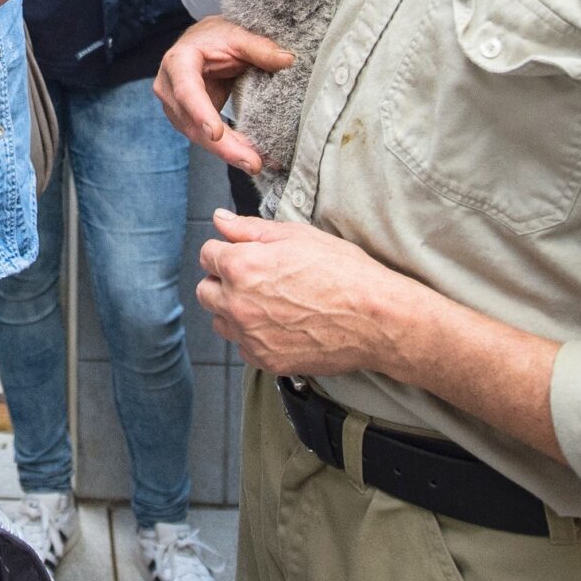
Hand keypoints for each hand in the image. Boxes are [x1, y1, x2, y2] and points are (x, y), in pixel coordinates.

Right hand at [153, 16, 289, 172]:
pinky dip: (230, 149)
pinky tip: (250, 157)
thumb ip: (260, 48)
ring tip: (257, 163)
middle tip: (252, 163)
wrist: (201, 44)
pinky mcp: (188, 121)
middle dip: (223, 146)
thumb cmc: (215, 37)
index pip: (187, 90)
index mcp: (178, 62)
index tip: (216, 134)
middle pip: (193, 123)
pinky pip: (207, 139)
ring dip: (229, 152)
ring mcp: (176, 108)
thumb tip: (287, 60)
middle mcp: (169, 88)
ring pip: (199, 137)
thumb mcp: (236, 35)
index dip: (200, 113)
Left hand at [196, 209, 421, 376]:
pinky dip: (254, 337)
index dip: (226, 251)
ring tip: (269, 304)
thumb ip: (250, 229)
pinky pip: (243, 347)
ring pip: (221, 322)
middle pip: (206, 291)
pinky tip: (280, 325)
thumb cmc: (343, 272)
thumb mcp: (297, 236)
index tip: (243, 254)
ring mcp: (250, 336)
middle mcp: (237, 304)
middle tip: (255, 278)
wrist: (375, 318)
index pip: (207, 255)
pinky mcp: (266, 360)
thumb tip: (220, 220)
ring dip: (234, 311)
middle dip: (223, 281)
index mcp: (242, 266)